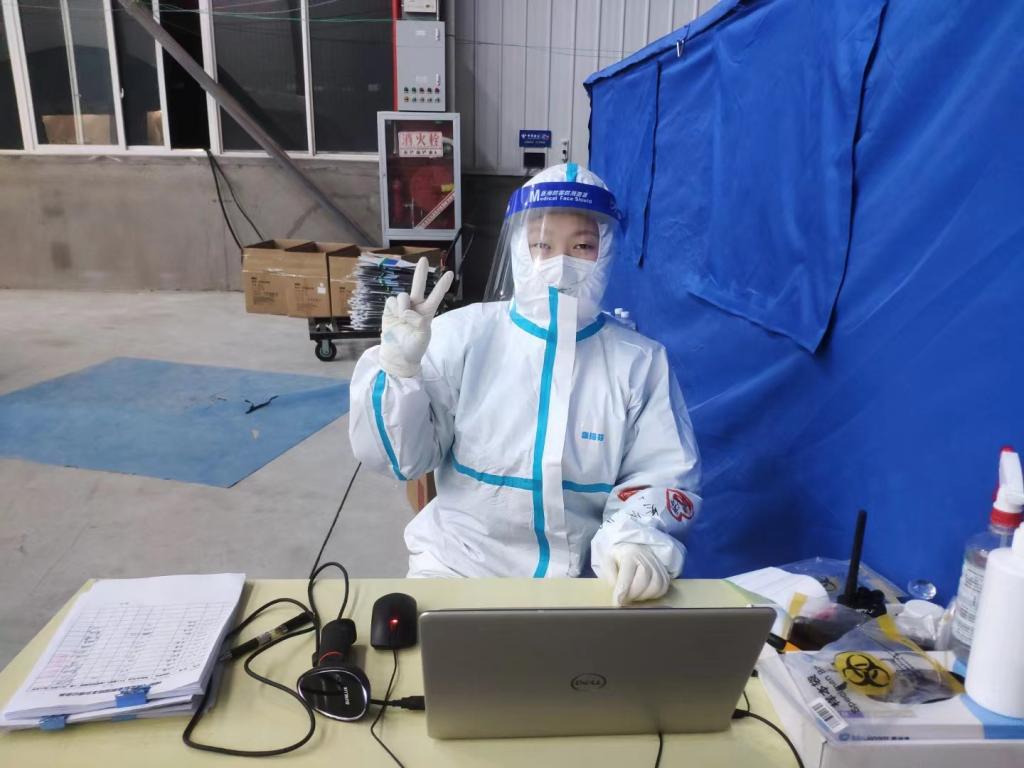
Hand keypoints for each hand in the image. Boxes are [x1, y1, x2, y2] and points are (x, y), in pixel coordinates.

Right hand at [379, 258, 453, 377]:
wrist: (397, 356)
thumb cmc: (413, 348)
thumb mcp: (422, 337)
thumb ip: (419, 322)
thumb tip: (407, 311)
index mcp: (427, 313)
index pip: (436, 296)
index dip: (442, 285)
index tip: (450, 273)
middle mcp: (415, 307)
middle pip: (418, 286)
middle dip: (420, 273)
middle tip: (424, 259)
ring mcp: (402, 307)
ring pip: (403, 295)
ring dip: (403, 305)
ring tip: (403, 317)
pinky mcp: (390, 309)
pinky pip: (392, 301)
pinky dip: (395, 308)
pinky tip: (396, 317)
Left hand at [599, 543, 671, 605]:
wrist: (635, 551)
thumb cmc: (620, 558)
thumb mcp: (608, 561)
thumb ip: (610, 574)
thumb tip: (617, 589)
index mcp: (630, 554)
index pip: (627, 575)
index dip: (622, 591)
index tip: (617, 603)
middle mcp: (647, 559)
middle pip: (642, 583)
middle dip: (631, 595)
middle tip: (623, 598)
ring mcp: (658, 567)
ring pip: (653, 589)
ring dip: (641, 596)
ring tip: (632, 593)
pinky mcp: (665, 576)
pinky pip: (661, 591)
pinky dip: (651, 595)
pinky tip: (642, 592)